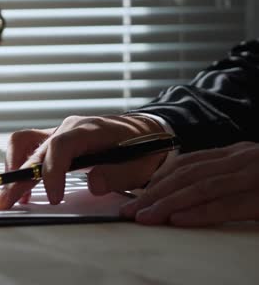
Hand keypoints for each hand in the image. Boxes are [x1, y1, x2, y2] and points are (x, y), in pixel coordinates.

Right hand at [0, 114, 166, 209]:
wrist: (145, 131)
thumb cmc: (143, 148)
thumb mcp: (141, 164)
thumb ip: (119, 174)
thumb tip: (94, 185)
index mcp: (89, 130)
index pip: (60, 146)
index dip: (52, 172)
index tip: (53, 198)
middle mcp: (68, 128)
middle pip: (34, 150)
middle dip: (19, 178)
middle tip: (7, 203)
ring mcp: (58, 133)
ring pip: (23, 144)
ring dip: (13, 170)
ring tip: (10, 197)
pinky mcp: (54, 141)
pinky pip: (27, 147)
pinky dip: (19, 167)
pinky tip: (22, 191)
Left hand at [120, 141, 258, 226]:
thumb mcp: (251, 173)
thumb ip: (223, 178)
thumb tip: (184, 194)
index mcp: (234, 155)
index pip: (186, 164)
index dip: (157, 179)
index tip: (136, 194)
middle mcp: (240, 159)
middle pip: (186, 175)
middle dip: (153, 194)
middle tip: (128, 210)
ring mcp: (252, 175)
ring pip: (199, 188)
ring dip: (167, 203)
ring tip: (143, 217)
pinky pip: (225, 205)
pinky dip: (198, 212)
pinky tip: (176, 220)